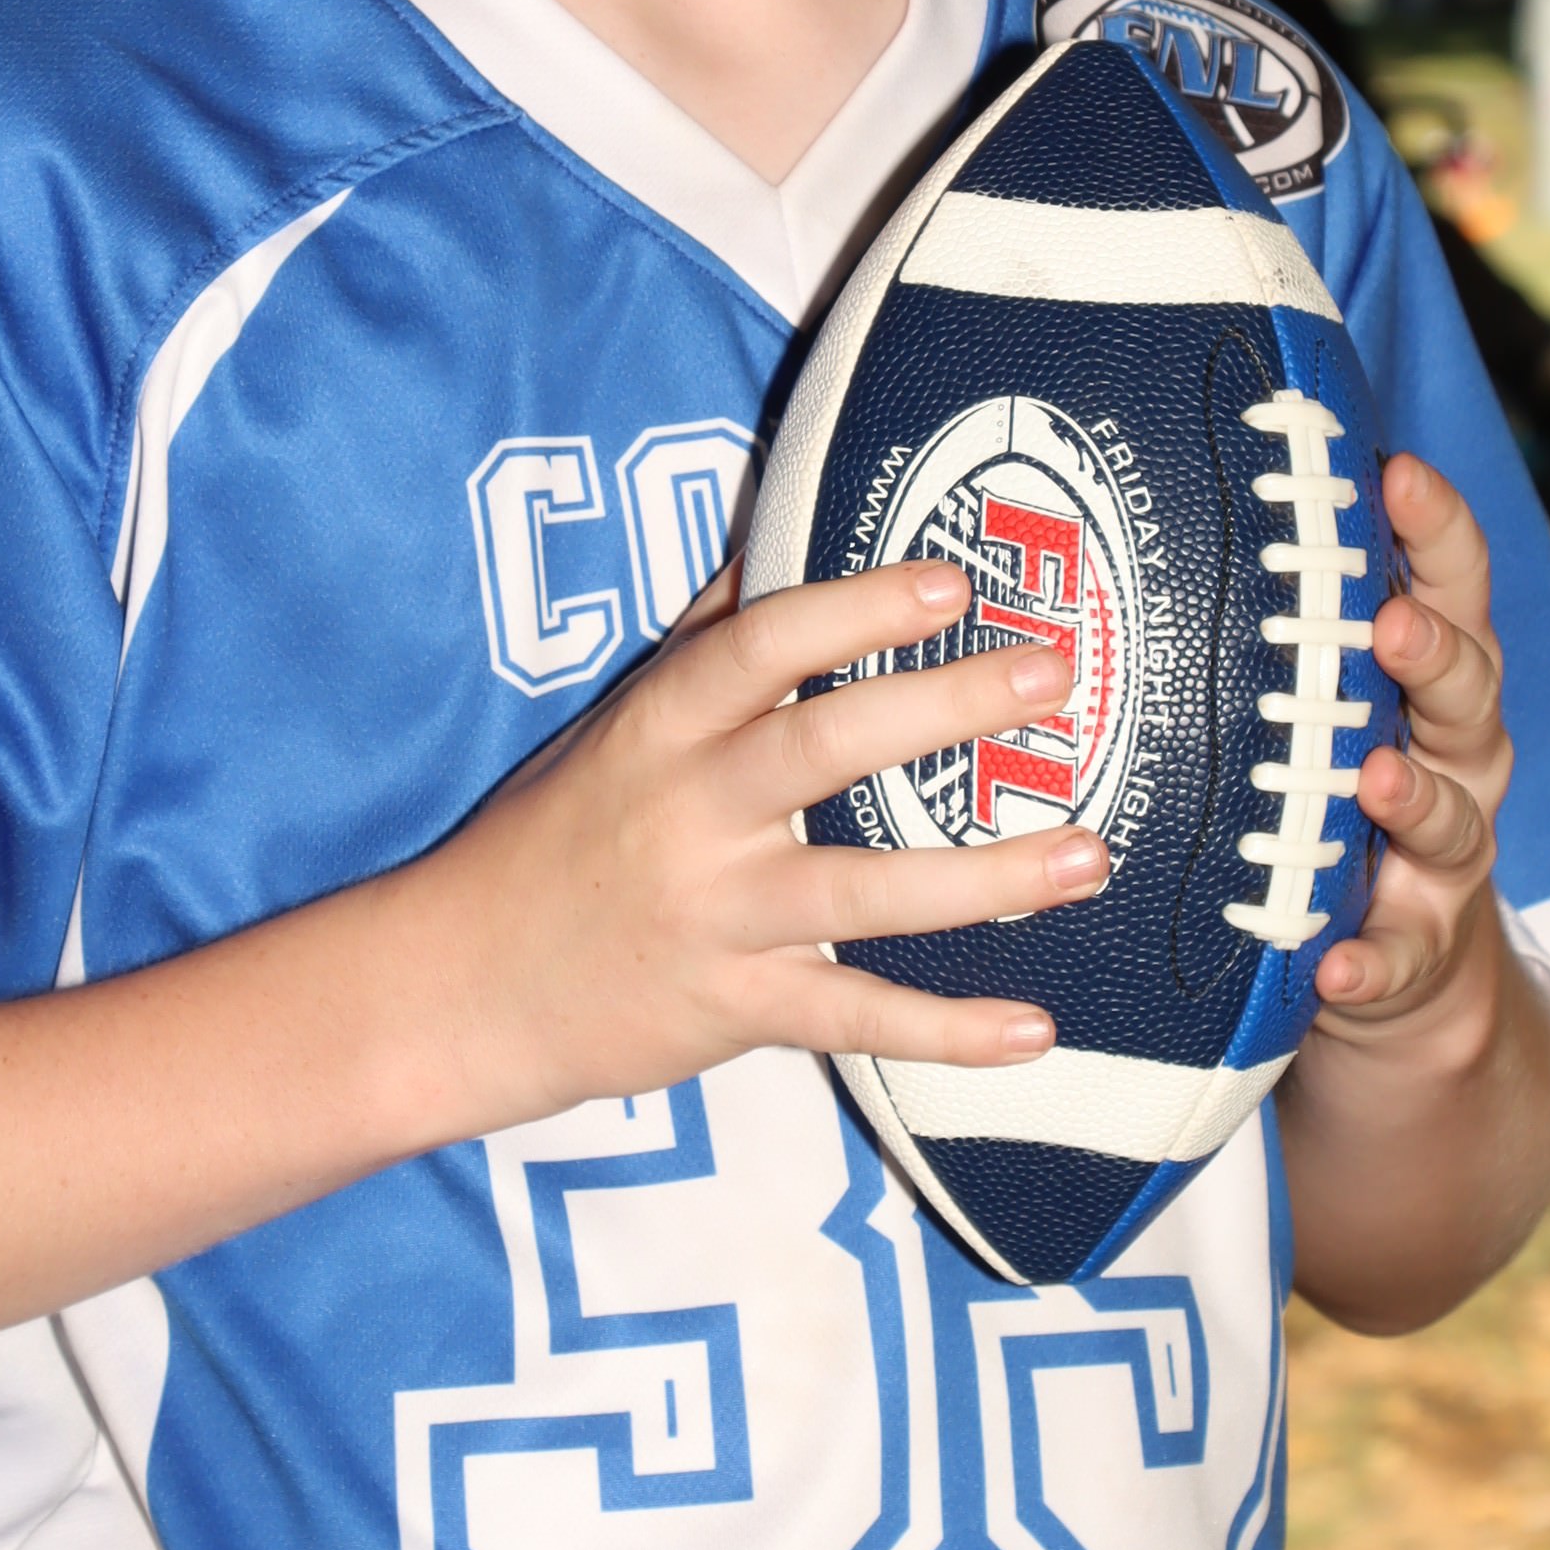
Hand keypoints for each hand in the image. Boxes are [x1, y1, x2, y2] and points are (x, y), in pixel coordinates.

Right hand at [411, 560, 1109, 1131]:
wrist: (460, 985)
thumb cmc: (554, 832)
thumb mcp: (615, 721)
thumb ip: (705, 631)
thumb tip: (774, 518)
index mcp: (663, 727)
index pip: (760, 646)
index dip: (855, 610)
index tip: (950, 580)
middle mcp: (689, 814)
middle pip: (825, 749)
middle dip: (945, 707)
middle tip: (1051, 675)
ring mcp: (716, 916)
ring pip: (864, 894)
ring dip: (987, 878)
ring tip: (1089, 855)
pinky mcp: (735, 1008)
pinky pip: (854, 1019)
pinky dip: (946, 1031)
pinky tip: (1034, 1029)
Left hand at [1308, 451, 1510, 1048]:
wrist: (1398, 970)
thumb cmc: (1336, 797)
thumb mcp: (1326, 706)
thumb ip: (1283, 630)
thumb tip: (1173, 502)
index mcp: (1429, 682)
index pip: (1451, 588)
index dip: (1435, 530)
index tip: (1397, 473)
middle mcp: (1456, 758)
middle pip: (1467, 693)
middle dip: (1433, 654)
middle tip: (1390, 624)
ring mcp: (1443, 859)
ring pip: (1450, 819)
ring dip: (1415, 797)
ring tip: (1375, 781)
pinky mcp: (1414, 951)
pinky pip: (1395, 957)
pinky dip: (1369, 961)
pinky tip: (1334, 964)